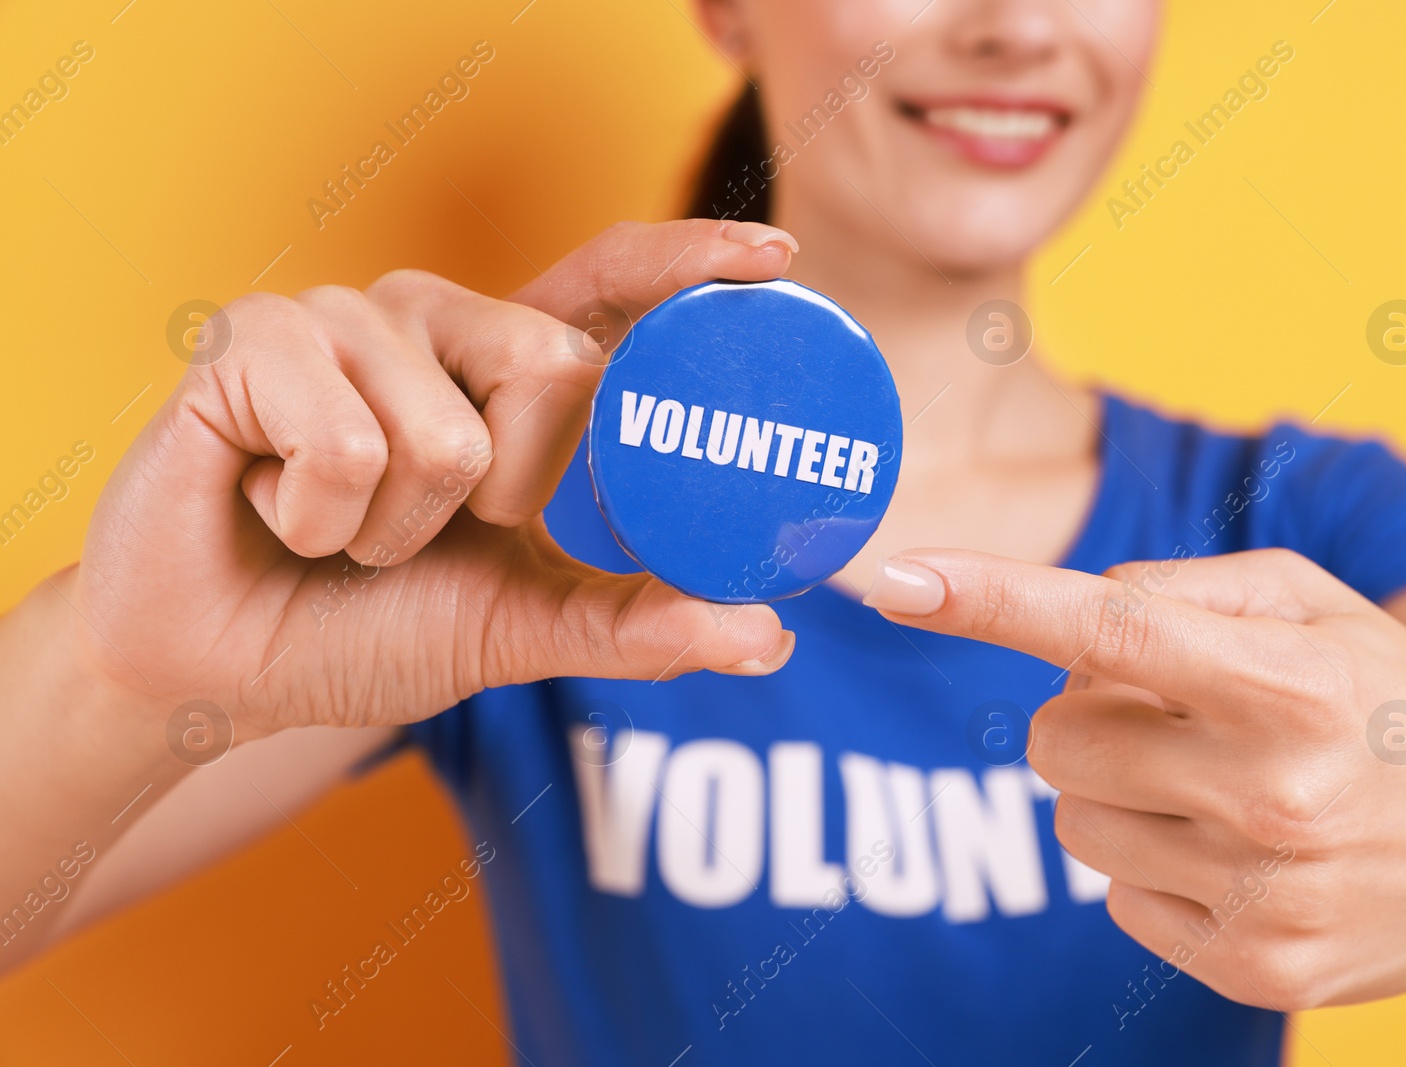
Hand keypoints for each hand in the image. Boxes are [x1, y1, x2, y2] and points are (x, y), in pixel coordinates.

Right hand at [70, 219, 802, 738]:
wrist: (221, 668)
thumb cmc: (371, 627)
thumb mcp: (525, 627)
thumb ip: (642, 627)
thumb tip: (768, 639)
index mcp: (510, 364)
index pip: (613, 278)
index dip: (691, 260)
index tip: (777, 261)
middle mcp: (438, 317)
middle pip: (552, 366)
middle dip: (502, 501)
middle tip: (432, 529)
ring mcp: (345, 316)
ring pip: (443, 433)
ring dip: (397, 535)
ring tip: (343, 528)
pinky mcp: (253, 336)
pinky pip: (342, 443)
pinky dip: (316, 519)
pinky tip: (273, 505)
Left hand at [863, 547, 1405, 1007]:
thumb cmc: (1392, 695)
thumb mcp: (1308, 600)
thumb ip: (1174, 586)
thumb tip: (1059, 620)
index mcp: (1288, 681)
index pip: (1105, 628)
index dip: (989, 599)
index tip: (897, 580)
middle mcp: (1274, 792)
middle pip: (1056, 737)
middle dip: (1086, 713)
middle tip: (1171, 710)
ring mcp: (1263, 893)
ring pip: (1072, 820)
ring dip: (1115, 788)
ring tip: (1212, 778)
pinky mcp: (1253, 965)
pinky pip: (1115, 894)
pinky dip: (1152, 858)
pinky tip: (1232, 844)